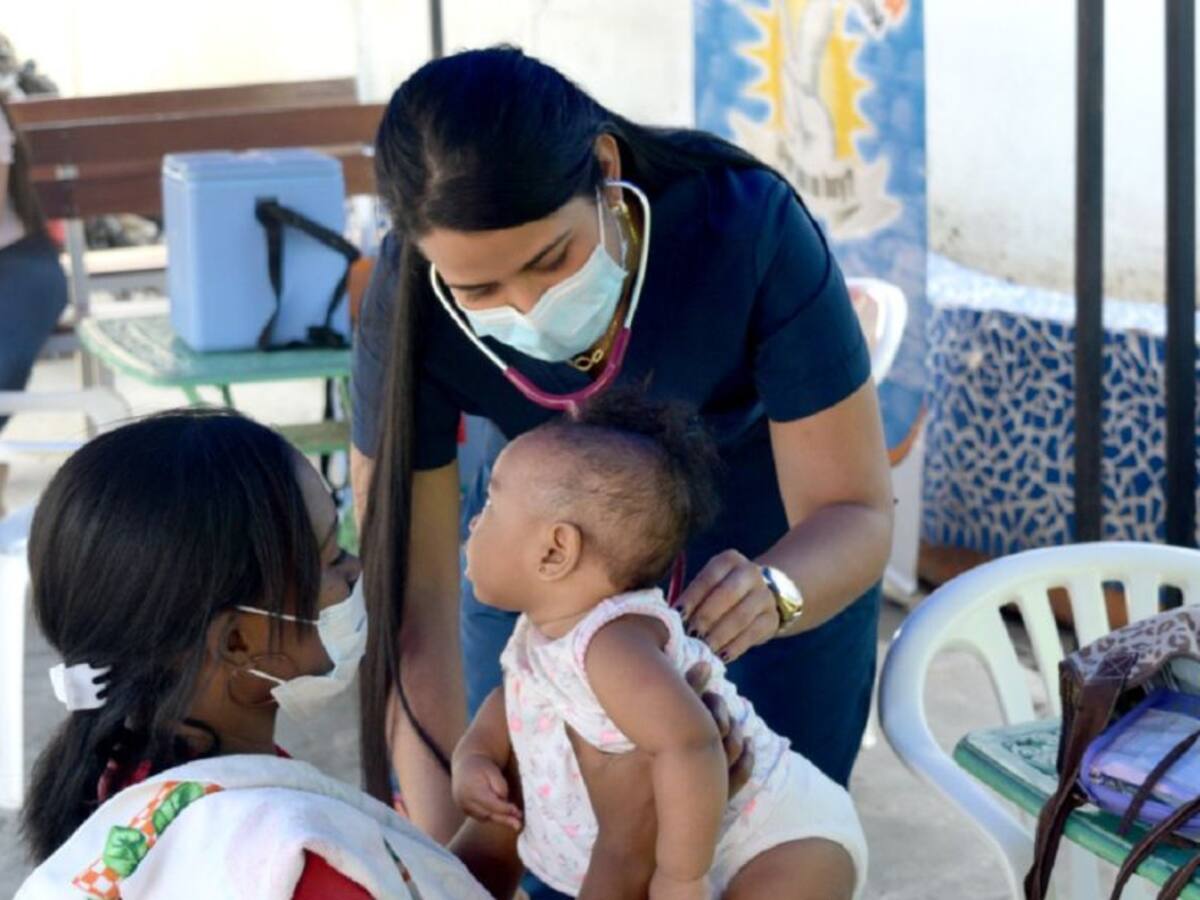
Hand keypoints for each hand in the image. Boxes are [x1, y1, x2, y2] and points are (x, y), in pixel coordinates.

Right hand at [451, 752, 522, 831]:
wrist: (466, 764)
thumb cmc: (482, 766)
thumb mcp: (493, 771)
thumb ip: (500, 786)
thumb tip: (505, 801)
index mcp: (472, 790)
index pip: (491, 804)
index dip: (506, 810)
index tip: (518, 813)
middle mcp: (465, 801)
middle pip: (488, 814)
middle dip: (504, 819)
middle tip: (519, 825)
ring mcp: (463, 807)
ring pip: (484, 817)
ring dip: (499, 819)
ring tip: (514, 822)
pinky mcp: (464, 810)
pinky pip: (480, 816)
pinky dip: (491, 816)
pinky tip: (503, 816)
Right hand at [570, 663, 753, 898]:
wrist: (633, 849)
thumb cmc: (611, 803)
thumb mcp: (590, 765)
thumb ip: (579, 731)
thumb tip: (567, 696)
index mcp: (655, 750)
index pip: (682, 708)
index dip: (694, 682)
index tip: (700, 665)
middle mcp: (683, 765)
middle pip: (711, 722)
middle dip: (713, 700)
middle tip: (709, 687)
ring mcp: (704, 784)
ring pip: (730, 744)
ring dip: (730, 721)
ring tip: (722, 707)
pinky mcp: (716, 800)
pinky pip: (742, 771)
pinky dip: (745, 752)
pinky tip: (743, 737)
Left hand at [676, 549, 779, 661]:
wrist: (758, 598)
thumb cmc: (718, 595)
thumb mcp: (707, 587)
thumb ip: (690, 599)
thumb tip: (666, 618)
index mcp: (729, 560)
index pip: (709, 577)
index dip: (693, 596)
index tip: (677, 615)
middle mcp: (750, 573)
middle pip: (728, 594)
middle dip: (706, 616)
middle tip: (690, 634)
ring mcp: (764, 596)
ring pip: (741, 616)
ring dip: (720, 634)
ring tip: (703, 648)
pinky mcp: (772, 618)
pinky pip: (753, 634)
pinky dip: (735, 647)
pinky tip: (721, 656)